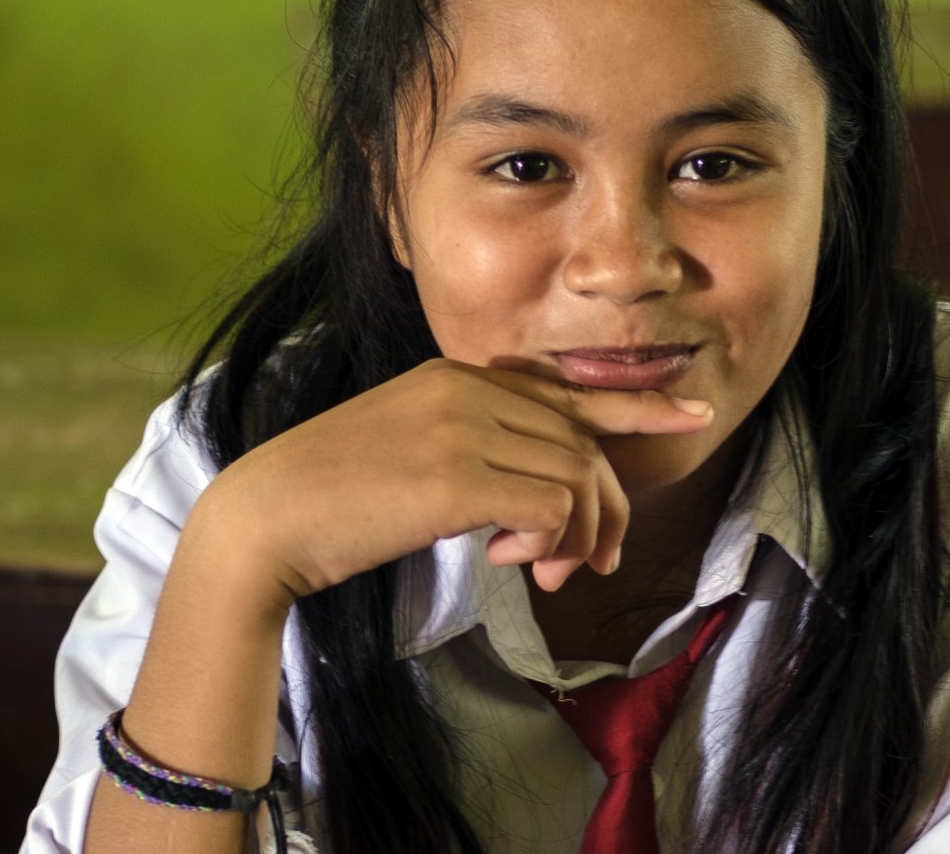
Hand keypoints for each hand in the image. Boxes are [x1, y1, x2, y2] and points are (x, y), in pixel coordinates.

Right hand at [187, 358, 712, 605]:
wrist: (261, 521)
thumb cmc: (330, 500)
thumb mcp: (409, 452)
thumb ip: (471, 449)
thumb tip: (535, 497)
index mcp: (456, 375)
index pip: (567, 388)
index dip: (636, 404)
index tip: (688, 414)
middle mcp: (467, 389)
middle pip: (584, 440)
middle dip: (606, 509)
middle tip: (594, 564)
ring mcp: (462, 427)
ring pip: (578, 474)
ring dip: (578, 537)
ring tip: (543, 574)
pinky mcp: (456, 477)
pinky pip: (553, 505)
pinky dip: (550, 542)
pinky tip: (510, 563)